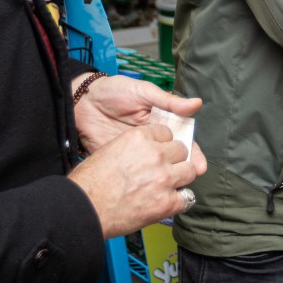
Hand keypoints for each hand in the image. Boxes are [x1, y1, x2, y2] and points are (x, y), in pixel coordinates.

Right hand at [69, 124, 199, 237]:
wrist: (83, 208)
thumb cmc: (89, 182)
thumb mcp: (111, 148)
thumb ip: (135, 147)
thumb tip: (147, 151)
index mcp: (140, 137)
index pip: (167, 133)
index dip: (163, 144)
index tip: (160, 151)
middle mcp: (156, 155)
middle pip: (182, 150)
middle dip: (175, 159)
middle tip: (164, 169)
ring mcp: (164, 178)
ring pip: (190, 171)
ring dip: (181, 177)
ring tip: (169, 185)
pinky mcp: (166, 203)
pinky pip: (187, 198)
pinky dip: (179, 201)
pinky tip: (168, 202)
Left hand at [73, 74, 207, 174]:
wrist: (83, 101)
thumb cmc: (115, 91)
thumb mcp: (144, 92)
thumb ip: (169, 101)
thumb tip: (197, 103)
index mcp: (162, 123)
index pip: (182, 140)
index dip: (193, 153)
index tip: (199, 166)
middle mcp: (153, 140)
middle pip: (174, 158)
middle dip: (185, 169)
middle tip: (191, 178)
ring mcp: (138, 153)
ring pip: (157, 169)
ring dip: (168, 179)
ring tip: (176, 187)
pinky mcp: (123, 161)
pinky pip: (137, 174)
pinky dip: (145, 183)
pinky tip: (153, 190)